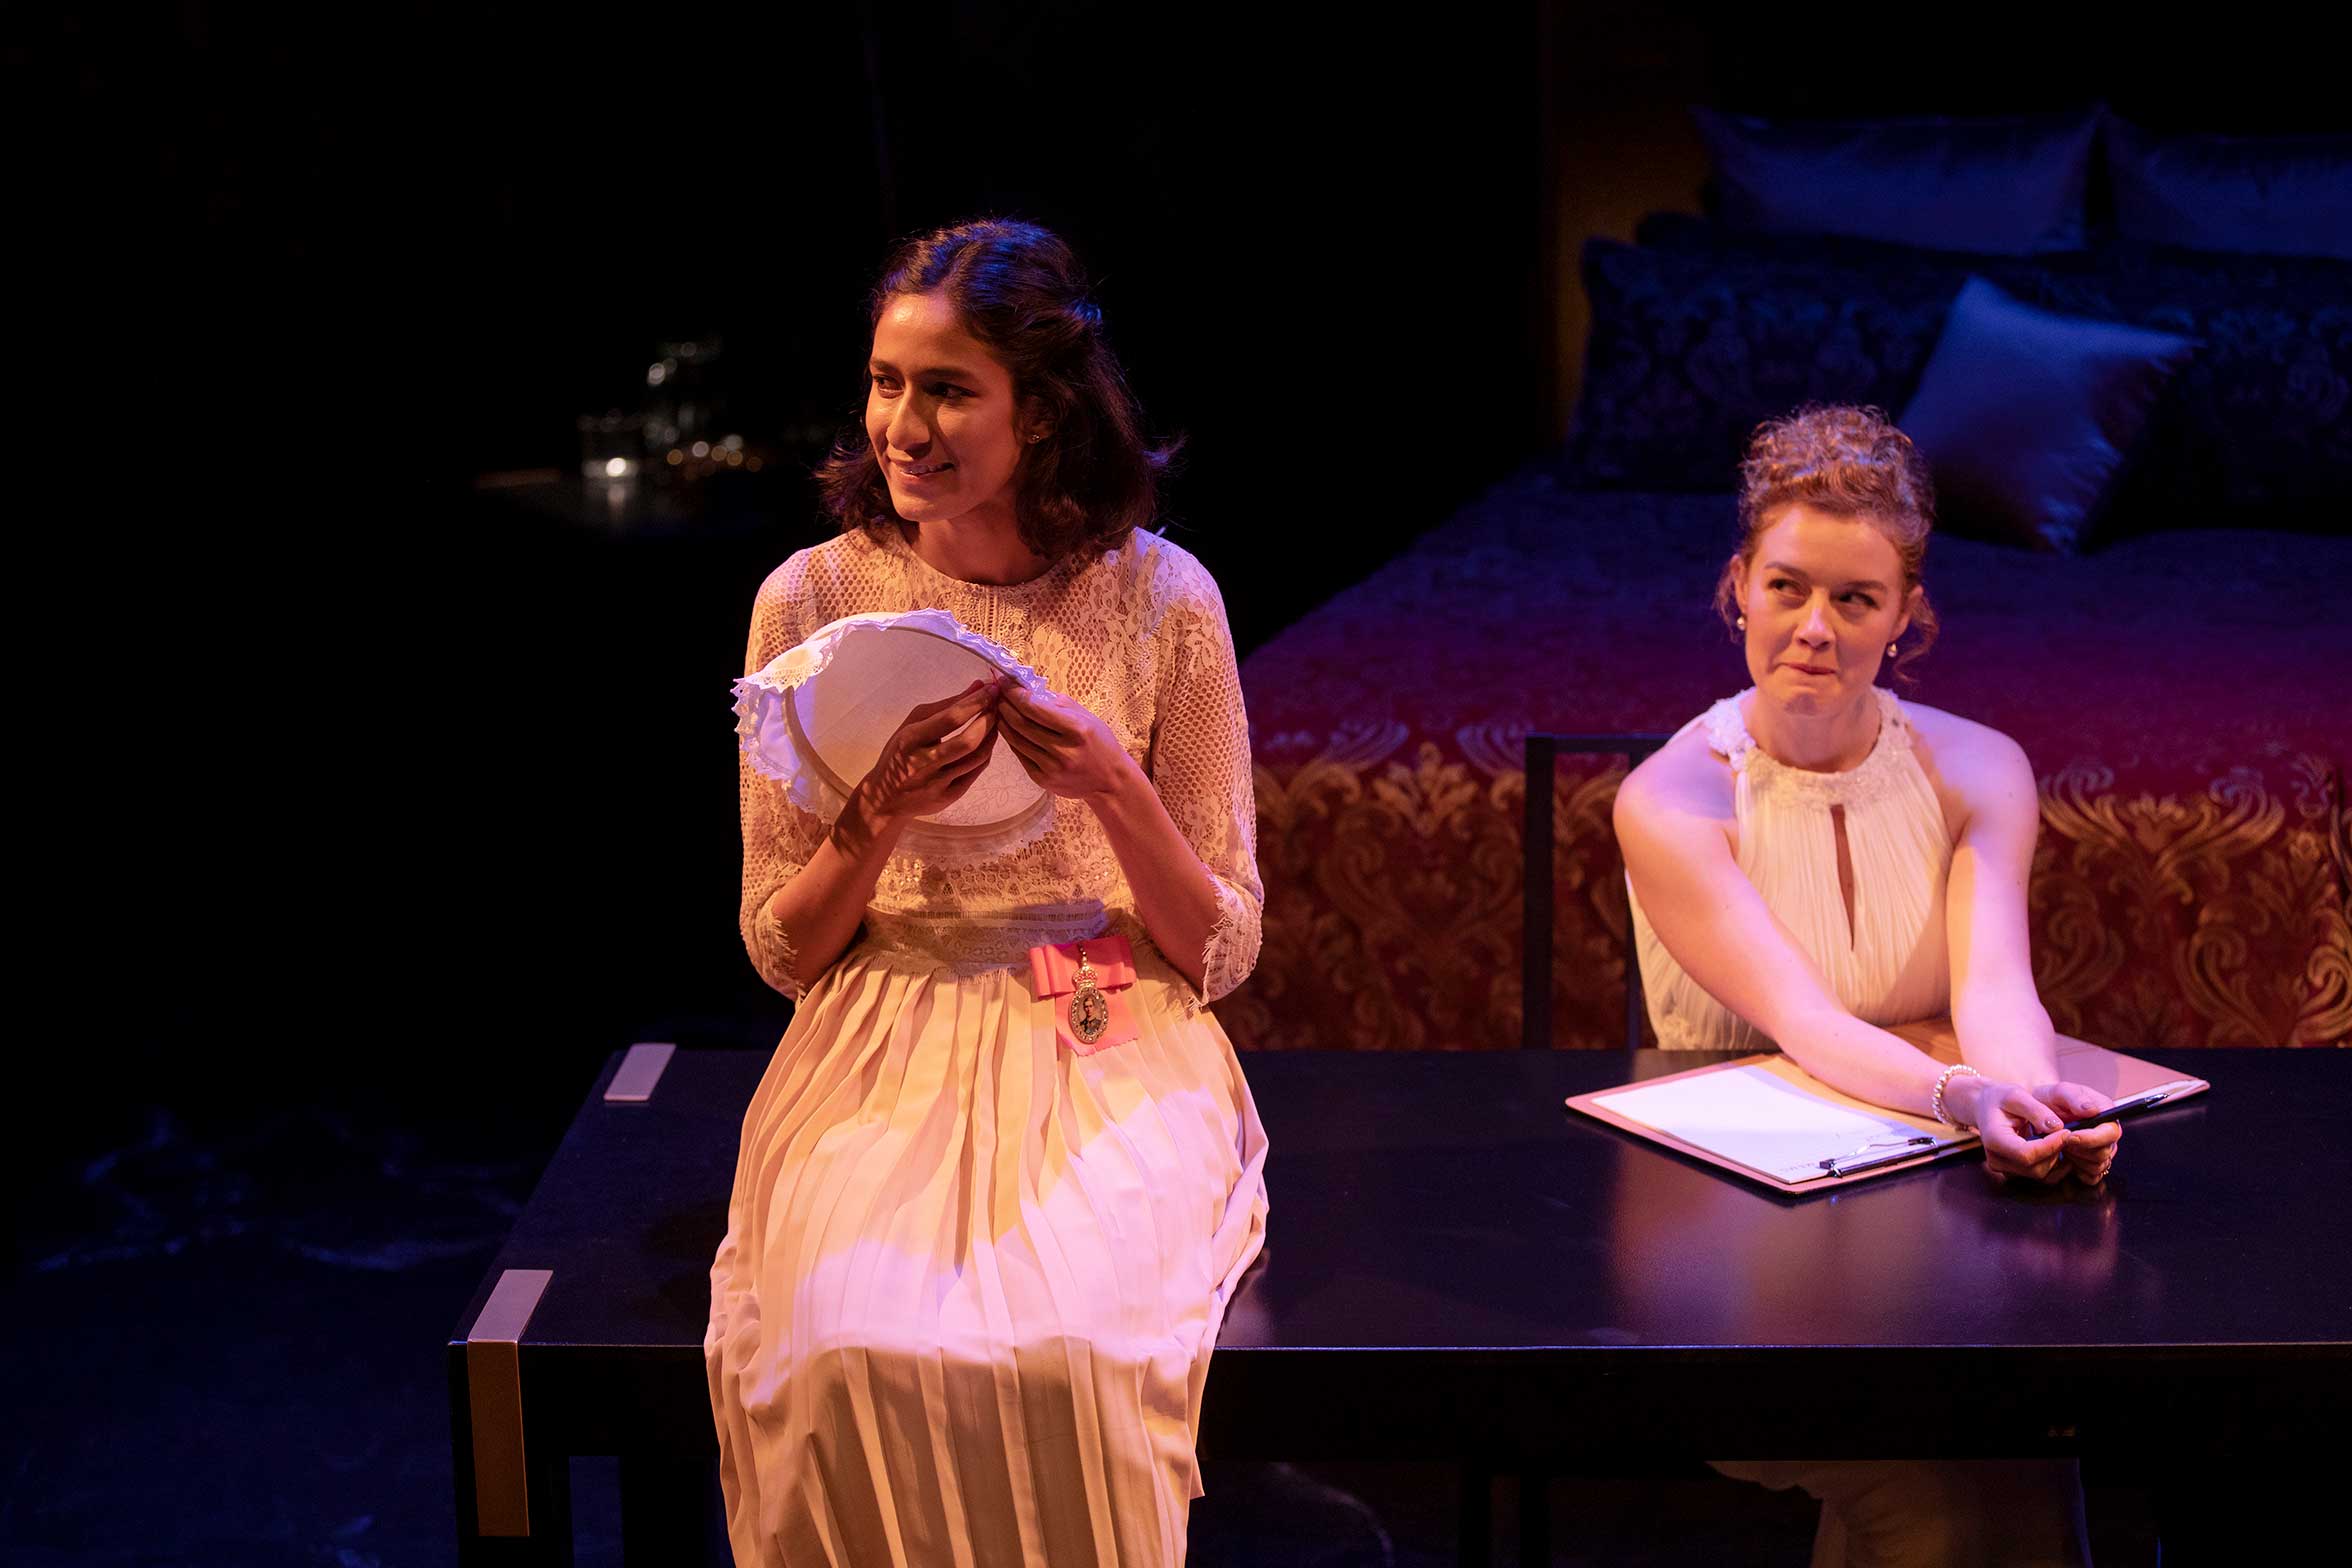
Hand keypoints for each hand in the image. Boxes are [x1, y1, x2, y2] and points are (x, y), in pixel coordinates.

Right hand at [854, 679, 1001, 826]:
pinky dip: (985, 754)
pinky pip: (975, 772)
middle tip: (998, 705)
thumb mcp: (911, 725)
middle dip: (989, 720)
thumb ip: (944, 706)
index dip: (975, 702)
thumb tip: (977, 687)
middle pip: (968, 741)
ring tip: (995, 722)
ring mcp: (937, 782)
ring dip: (992, 736)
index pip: (950, 718)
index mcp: (911, 739)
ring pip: (976, 758)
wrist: (885, 800)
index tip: (991, 689)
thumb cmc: (899, 755)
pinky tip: (986, 743)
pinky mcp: (948, 797)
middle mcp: (924, 762)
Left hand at [993, 678, 1137, 802]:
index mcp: (1077, 729)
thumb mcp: (1085, 716)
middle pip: (1021, 723)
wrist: (1110, 780)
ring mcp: (1051, 768)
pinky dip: (1011, 739)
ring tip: (999, 707)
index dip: (1014, 692)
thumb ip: (1057, 702)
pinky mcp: (1043, 780)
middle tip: (998, 692)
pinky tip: (1009, 728)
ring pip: (1016, 740)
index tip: (1005, 680)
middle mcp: (1063, 750)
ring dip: (1003, 721)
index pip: (1034, 707)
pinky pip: (1019, 755)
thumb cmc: (1099, 742)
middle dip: (1005, 704)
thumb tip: (1027, 688)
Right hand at [1959, 1077, 2073, 1183]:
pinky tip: (2056, 1147)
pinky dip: (2054, 1164)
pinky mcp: (2013, 1172)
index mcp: (1994, 1139)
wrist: (1985, 1106)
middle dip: (2055, 1151)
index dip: (2051, 1146)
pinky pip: (2040, 1176)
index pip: (2026, 1154)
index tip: (2067, 1131)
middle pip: (2035, 1168)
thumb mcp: (2016, 1095)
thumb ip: (2036, 1110)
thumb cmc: (2000, 1098)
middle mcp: (1996, 1159)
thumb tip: (2057, 1127)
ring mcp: (2003, 1168)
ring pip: (2040, 1173)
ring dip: (2055, 1157)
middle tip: (2066, 1132)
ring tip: (2059, 1137)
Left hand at [2032, 1081, 2123, 1185]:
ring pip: (2098, 1166)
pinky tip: (2067, 1160)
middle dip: (2080, 1150)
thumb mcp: (2059, 1091)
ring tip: (2062, 1147)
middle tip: (2061, 1142)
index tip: (2070, 1137)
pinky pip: (2092, 1176)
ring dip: (2077, 1161)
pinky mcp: (2093, 1162)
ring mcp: (2102, 1148)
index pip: (2112, 1132)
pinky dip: (2078, 1172)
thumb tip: (2091, 1110)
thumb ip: (2074, 1098)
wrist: (2039, 1109)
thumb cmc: (2051, 1098)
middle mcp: (2107, 1132)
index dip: (2093, 1138)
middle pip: (2105, 1152)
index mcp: (2106, 1112)